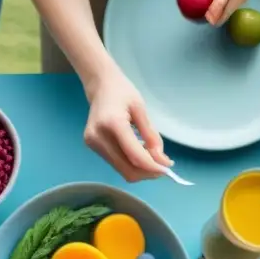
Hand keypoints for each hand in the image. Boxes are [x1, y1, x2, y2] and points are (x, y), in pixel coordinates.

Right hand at [84, 67, 170, 181]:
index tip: (167, 168)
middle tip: (162, 166)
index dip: (152, 167)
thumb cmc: (122, 92)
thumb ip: (151, 135)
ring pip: (122, 170)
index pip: (134, 155)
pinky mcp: (92, 147)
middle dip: (147, 172)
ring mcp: (93, 144)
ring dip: (140, 170)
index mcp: (113, 123)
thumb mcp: (141, 109)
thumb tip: (161, 160)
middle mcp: (99, 137)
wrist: (100, 85)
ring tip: (152, 159)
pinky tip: (139, 155)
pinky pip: (116, 164)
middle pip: (127, 169)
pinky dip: (131, 164)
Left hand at [207, 0, 259, 25]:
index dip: (213, 19)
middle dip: (215, 16)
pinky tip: (216, 2)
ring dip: (218, 11)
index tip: (203, 17)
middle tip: (204, 13)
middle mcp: (242, 2)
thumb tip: (210, 19)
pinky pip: (229, 5)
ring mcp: (242, 0)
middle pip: (226, 15)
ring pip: (227, 11)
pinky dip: (221, 6)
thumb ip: (217, 3)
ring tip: (208, 8)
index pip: (224, 16)